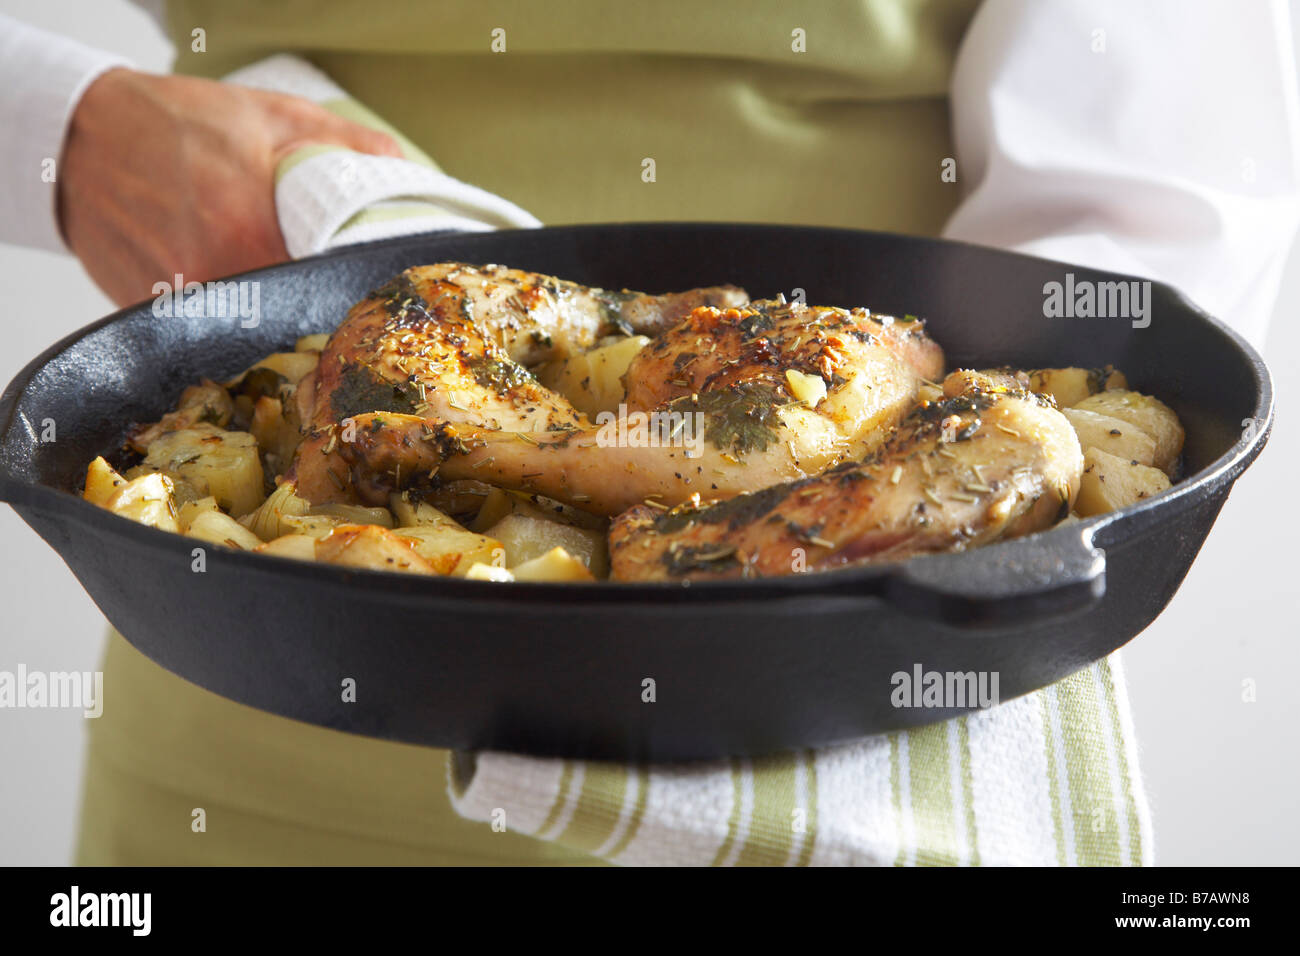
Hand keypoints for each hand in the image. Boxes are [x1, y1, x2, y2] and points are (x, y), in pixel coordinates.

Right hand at [58, 68, 400, 305]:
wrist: (80, 138)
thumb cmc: (175, 122)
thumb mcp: (272, 115)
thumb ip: (346, 143)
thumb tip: (403, 168)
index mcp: (250, 230)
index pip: (327, 287)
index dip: (352, 294)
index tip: (368, 294)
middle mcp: (214, 275)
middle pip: (291, 317)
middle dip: (318, 310)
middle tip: (335, 299)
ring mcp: (179, 301)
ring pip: (250, 330)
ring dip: (274, 318)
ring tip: (286, 295)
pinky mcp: (152, 315)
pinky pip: (208, 330)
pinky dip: (229, 318)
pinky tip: (239, 294)